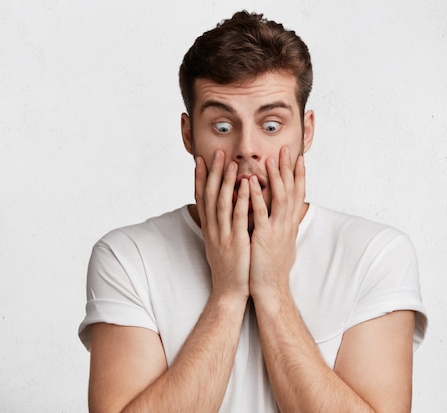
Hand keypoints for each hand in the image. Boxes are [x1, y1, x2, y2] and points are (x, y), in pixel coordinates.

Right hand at [195, 150, 250, 299]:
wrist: (229, 292)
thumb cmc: (228, 268)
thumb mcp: (219, 244)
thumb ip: (219, 226)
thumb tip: (219, 211)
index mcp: (209, 229)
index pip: (201, 198)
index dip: (200, 179)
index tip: (200, 161)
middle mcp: (213, 229)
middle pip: (210, 196)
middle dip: (213, 173)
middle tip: (217, 153)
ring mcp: (224, 235)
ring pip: (223, 203)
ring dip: (226, 182)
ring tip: (231, 163)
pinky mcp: (237, 242)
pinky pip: (239, 217)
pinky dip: (242, 200)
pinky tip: (246, 186)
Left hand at [248, 146, 305, 300]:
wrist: (270, 289)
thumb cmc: (272, 267)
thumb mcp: (281, 242)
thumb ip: (281, 225)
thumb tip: (283, 214)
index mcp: (289, 224)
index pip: (297, 194)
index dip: (299, 175)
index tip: (298, 158)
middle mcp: (287, 224)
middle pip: (292, 190)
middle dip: (289, 169)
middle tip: (287, 149)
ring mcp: (277, 230)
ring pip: (280, 198)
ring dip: (275, 177)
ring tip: (270, 158)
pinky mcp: (264, 238)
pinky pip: (261, 213)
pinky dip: (256, 197)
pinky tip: (251, 182)